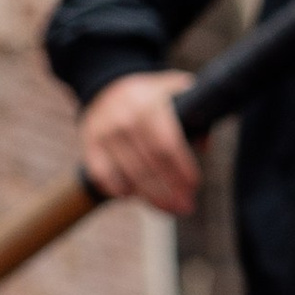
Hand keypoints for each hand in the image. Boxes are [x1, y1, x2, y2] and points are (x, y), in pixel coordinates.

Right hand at [80, 70, 199, 215]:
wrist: (107, 85)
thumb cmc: (150, 97)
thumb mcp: (174, 92)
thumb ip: (194, 113)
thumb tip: (204, 145)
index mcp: (148, 104)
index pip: (167, 145)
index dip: (182, 169)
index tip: (194, 185)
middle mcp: (124, 118)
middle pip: (151, 166)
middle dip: (172, 191)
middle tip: (186, 207)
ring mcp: (104, 132)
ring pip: (131, 176)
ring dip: (153, 198)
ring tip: (170, 210)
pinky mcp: (89, 144)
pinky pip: (103, 176)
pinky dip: (119, 190)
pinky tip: (134, 198)